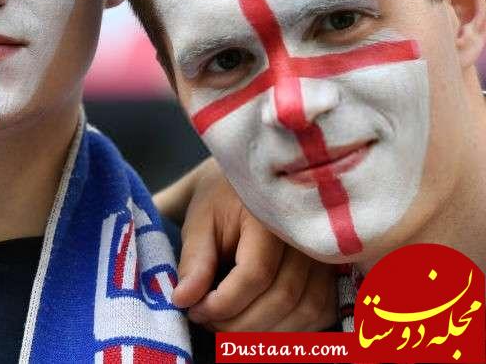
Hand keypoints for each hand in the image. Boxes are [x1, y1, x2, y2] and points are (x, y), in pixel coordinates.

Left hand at [172, 159, 337, 331]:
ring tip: (226, 327)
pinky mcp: (335, 272)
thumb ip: (195, 260)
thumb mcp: (200, 221)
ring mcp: (328, 255)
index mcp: (271, 217)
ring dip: (263, 333)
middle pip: (283, 298)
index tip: (194, 311)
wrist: (256, 185)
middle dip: (239, 324)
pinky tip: (258, 326)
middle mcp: (308, 237)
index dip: (224, 303)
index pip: (255, 274)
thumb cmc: (224, 201)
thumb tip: (183, 300)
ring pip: (306, 312)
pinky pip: (322, 313)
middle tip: (206, 323)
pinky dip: (290, 330)